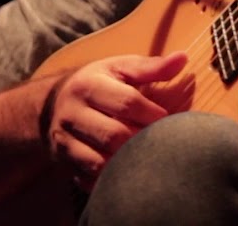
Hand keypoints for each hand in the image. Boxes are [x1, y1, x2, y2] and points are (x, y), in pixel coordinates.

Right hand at [42, 51, 188, 189]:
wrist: (54, 102)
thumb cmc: (99, 82)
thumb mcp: (120, 68)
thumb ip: (151, 67)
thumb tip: (182, 58)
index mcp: (88, 85)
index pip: (126, 102)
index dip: (152, 113)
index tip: (168, 118)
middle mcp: (72, 114)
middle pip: (113, 136)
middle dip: (142, 141)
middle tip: (160, 142)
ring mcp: (65, 141)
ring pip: (99, 162)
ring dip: (127, 163)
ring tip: (146, 157)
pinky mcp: (64, 162)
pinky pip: (89, 178)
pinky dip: (110, 178)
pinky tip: (126, 171)